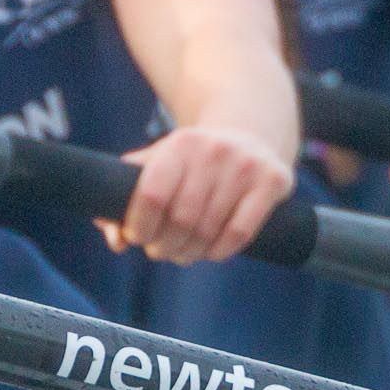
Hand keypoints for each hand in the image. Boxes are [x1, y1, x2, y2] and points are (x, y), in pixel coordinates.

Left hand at [97, 125, 293, 264]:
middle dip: (164, 244)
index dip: (139, 225)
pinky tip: (211, 253)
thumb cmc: (190, 161)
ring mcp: (246, 166)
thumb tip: (116, 241)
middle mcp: (213, 151)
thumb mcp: (157, 163)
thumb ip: (125, 196)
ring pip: (210, 229)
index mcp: (179, 144)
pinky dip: (221, 251)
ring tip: (182, 254)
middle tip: (159, 251)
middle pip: (182, 218)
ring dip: (190, 252)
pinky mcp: (273, 181)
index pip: (152, 195)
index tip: (136, 238)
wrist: (248, 135)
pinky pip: (241, 231)